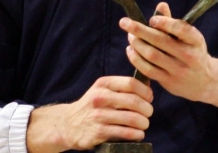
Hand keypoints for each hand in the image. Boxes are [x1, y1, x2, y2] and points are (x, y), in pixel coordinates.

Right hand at [26, 76, 152, 152]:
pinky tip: (138, 134)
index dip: (145, 91)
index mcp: (103, 84)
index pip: (131, 83)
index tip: (149, 98)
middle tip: (148, 113)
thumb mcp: (101, 90)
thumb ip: (122, 87)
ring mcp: (99, 115)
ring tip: (143, 124)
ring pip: (133, 118)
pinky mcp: (99, 132)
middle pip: (134, 101)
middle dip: (147, 109)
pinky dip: (137, 134)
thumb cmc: (92, 106)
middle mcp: (100, 98)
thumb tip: (148, 86)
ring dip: (144, 123)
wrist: (68, 124)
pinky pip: (126, 133)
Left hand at [119, 2, 217, 113]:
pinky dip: (136, 58)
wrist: (205, 82)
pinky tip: (130, 50)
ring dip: (137, 44)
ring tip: (130, 36)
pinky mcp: (169, 82)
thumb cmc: (192, 52)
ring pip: (152, 55)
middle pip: (161, 41)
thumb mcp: (189, 37)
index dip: (165, 22)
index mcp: (196, 41)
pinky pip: (148, 69)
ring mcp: (179, 70)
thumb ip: (173, 22)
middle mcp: (189, 56)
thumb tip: (161, 5)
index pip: (182, 29)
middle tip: (125, 22)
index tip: (151, 19)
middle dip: (140, 30)